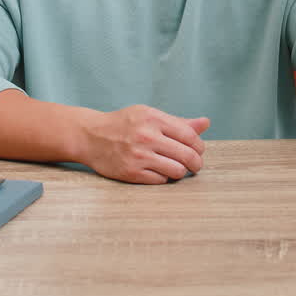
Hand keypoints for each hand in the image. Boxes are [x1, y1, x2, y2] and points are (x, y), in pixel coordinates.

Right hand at [77, 105, 209, 183]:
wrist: (90, 136)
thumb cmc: (123, 124)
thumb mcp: (148, 115)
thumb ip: (177, 122)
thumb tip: (205, 123)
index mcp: (153, 119)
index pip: (189, 135)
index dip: (199, 146)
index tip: (199, 150)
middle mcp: (146, 136)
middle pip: (186, 155)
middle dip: (196, 163)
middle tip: (196, 165)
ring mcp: (138, 156)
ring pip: (176, 171)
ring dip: (181, 172)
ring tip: (177, 168)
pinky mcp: (131, 173)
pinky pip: (160, 180)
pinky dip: (164, 177)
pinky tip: (158, 171)